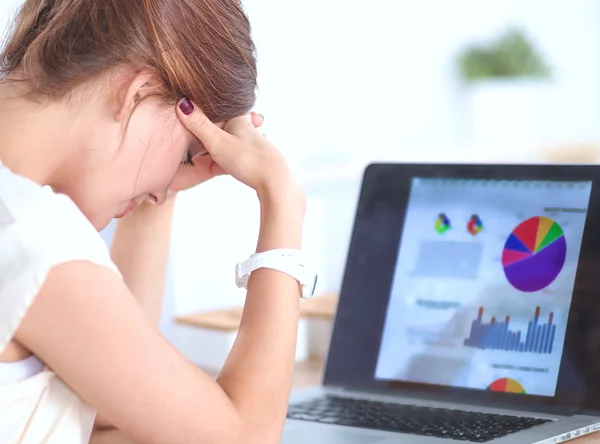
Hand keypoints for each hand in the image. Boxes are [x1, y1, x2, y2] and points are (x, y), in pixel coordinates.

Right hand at [176, 98, 299, 200]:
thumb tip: (182, 103)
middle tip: (203, 119)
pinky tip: (233, 159)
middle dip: (217, 124)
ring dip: (226, 140)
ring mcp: (256, 145)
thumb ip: (199, 125)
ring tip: (213, 142)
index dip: (207, 108)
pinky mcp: (259, 161)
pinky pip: (241, 154)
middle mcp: (249, 130)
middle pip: (228, 124)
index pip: (221, 109)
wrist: (275, 181)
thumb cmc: (248, 160)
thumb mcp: (217, 142)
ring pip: (236, 139)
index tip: (196, 105)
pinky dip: (233, 154)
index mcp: (239, 120)